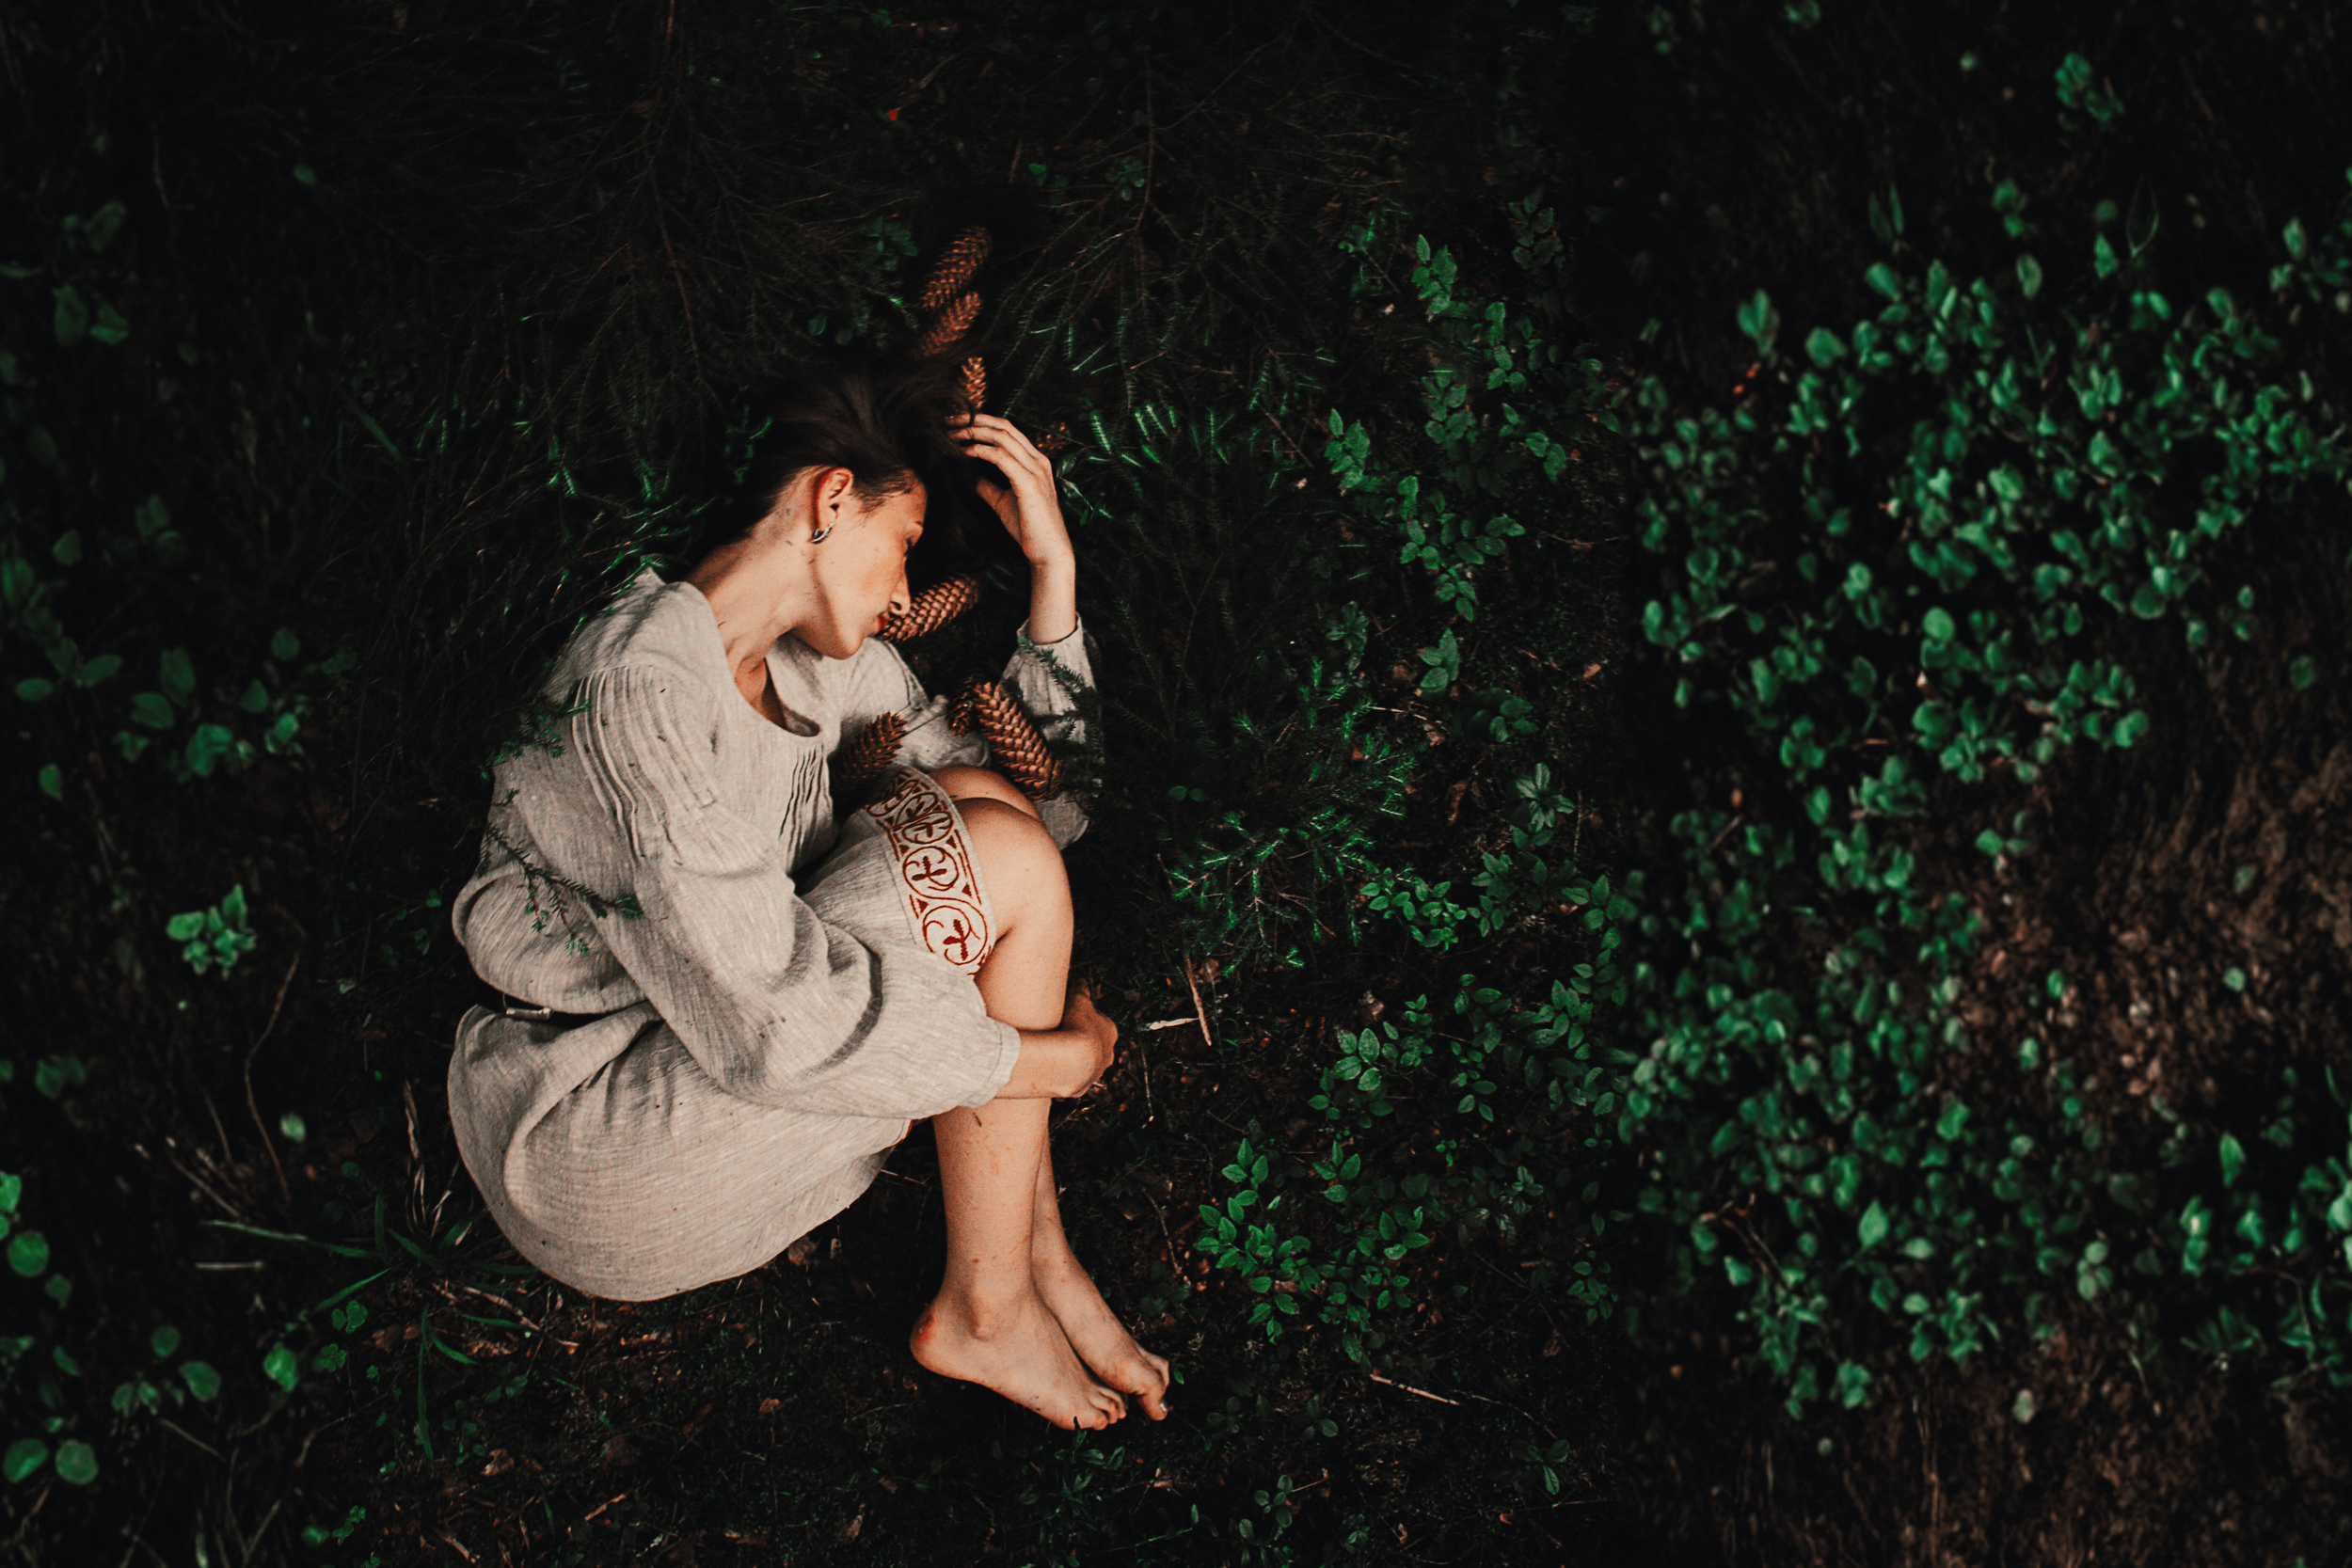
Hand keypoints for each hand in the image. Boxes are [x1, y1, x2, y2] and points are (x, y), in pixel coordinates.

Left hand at [952, 413, 1073, 567]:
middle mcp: (1038, 460)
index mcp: (1035, 462)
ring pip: (1002, 437)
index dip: (981, 422)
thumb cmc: (1030, 529)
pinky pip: (1001, 457)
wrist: (1049, 552)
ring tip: (951, 435)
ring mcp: (1035, 470)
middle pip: (1003, 426)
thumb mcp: (1004, 502)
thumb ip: (989, 486)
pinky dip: (980, 451)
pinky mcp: (1029, 483)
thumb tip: (970, 475)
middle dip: (974, 420)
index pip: (1007, 430)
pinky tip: (964, 453)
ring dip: (973, 432)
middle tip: (947, 422)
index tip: (957, 425)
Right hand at [1061, 976, 1117, 1095]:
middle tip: (1063, 1035)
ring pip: (1087, 1063)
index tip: (1072, 1016)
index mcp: (1110, 1032)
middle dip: (1082, 1040)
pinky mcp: (1083, 1087)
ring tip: (1055, 1053)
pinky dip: (1065, 1073)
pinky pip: (1074, 1079)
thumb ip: (1081, 989)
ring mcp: (1096, 1072)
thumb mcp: (1078, 1001)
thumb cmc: (1077, 1027)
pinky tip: (1053, 1068)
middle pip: (1097, 1045)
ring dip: (1075, 1059)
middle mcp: (1108, 1054)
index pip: (1101, 1022)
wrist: (1070, 1061)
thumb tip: (1081, 980)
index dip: (1086, 1018)